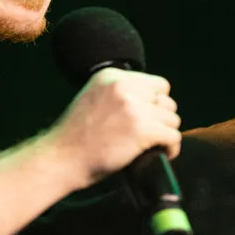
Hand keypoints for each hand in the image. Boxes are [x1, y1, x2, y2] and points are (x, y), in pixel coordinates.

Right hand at [43, 68, 181, 188]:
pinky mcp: (142, 129)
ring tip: (153, 146)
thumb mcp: (94, 99)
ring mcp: (133, 107)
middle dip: (162, 119)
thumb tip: (153, 102)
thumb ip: (120, 94)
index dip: (156, 104)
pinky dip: (171, 149)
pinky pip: (173, 136)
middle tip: (150, 136)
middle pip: (167, 101)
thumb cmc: (76, 137)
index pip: (157, 84)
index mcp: (112, 76)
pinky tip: (161, 155)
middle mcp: (124, 86)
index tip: (148, 119)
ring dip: (165, 134)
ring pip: (173, 119)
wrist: (61, 158)